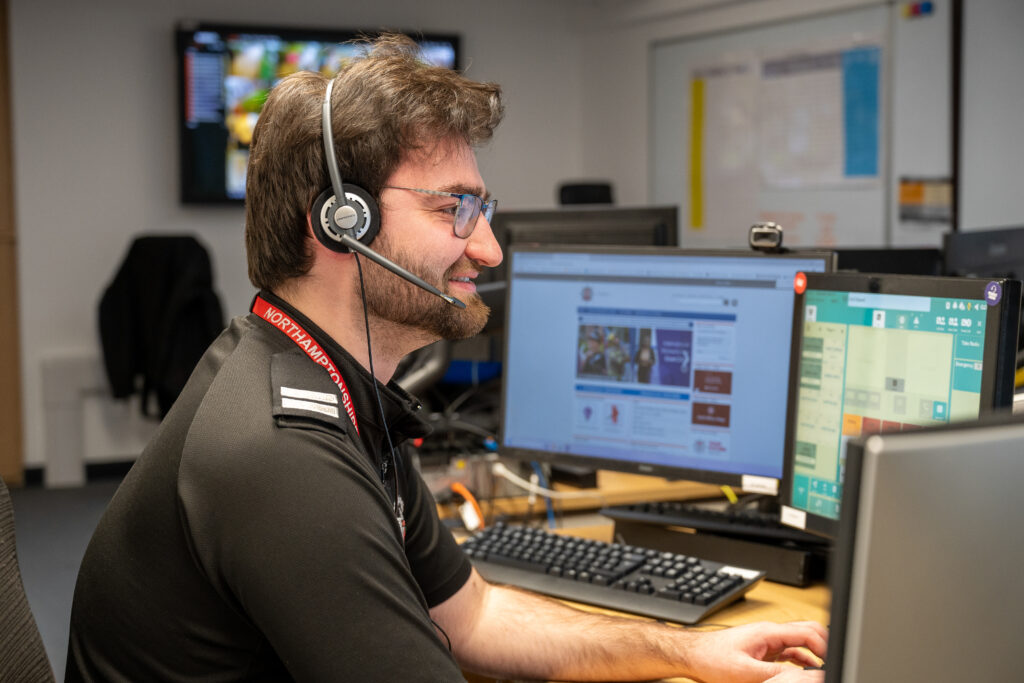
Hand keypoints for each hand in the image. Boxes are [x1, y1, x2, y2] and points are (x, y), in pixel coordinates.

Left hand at [690, 620, 826, 682]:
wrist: (693, 656)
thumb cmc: (712, 658)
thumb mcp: (747, 671)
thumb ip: (777, 674)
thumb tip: (805, 675)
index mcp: (768, 632)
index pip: (808, 631)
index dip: (825, 646)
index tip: (832, 661)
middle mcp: (770, 633)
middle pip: (807, 633)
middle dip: (823, 647)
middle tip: (832, 664)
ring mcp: (768, 641)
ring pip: (800, 644)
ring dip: (813, 656)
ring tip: (823, 672)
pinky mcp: (763, 651)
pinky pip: (789, 654)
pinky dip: (801, 662)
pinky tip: (804, 674)